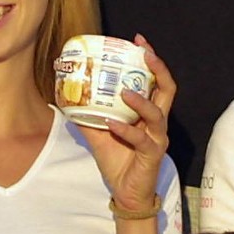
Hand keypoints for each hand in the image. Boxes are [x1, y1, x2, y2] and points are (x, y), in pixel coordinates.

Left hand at [78, 35, 174, 217]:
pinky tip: (111, 124)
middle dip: (158, 68)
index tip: (138, 40)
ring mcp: (157, 138)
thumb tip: (66, 95)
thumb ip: (88, 115)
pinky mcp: (152, 155)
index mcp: (148, 112)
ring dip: (141, 101)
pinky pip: (141, 140)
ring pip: (158, 113)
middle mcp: (157, 121)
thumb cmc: (117, 159)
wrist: (125, 193)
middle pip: (167, 89)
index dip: (151, 59)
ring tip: (124, 91)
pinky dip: (125, 130)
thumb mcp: (99, 133)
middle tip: (145, 53)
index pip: (156, 80)